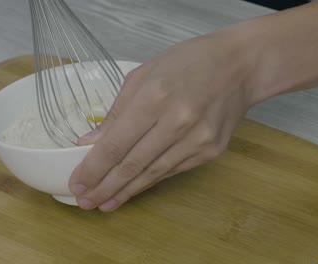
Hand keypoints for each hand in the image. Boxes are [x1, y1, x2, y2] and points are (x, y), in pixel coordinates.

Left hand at [69, 30, 259, 211]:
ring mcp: (198, 140)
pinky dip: (150, 182)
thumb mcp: (144, 75)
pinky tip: (133, 189)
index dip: (93, 168)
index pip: (117, 143)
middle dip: (104, 187)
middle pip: (133, 164)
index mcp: (156, 96)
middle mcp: (177, 121)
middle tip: (85, 202)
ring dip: (125, 191)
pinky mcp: (210, 151)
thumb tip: (90, 142)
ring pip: (153, 174)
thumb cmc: (189, 62)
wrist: (240, 67)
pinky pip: (172, 171)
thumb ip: (116, 112)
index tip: (77, 184)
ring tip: (104, 203)